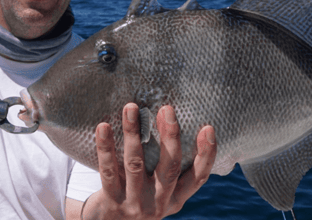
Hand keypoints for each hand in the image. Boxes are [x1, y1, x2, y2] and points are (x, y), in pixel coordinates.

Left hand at [81, 103, 216, 219]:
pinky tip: (104, 127)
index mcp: (175, 197)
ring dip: (133, 133)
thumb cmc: (141, 196)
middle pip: (169, 168)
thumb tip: (171, 119)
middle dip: (170, 136)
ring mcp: (135, 203)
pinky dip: (105, 148)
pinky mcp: (111, 201)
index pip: (198, 177)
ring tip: (131, 108)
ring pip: (135, 164)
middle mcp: (159, 202)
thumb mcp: (160, 189)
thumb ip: (168, 164)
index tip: (208, 128)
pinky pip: (108, 171)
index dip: (206, 155)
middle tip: (167, 109)